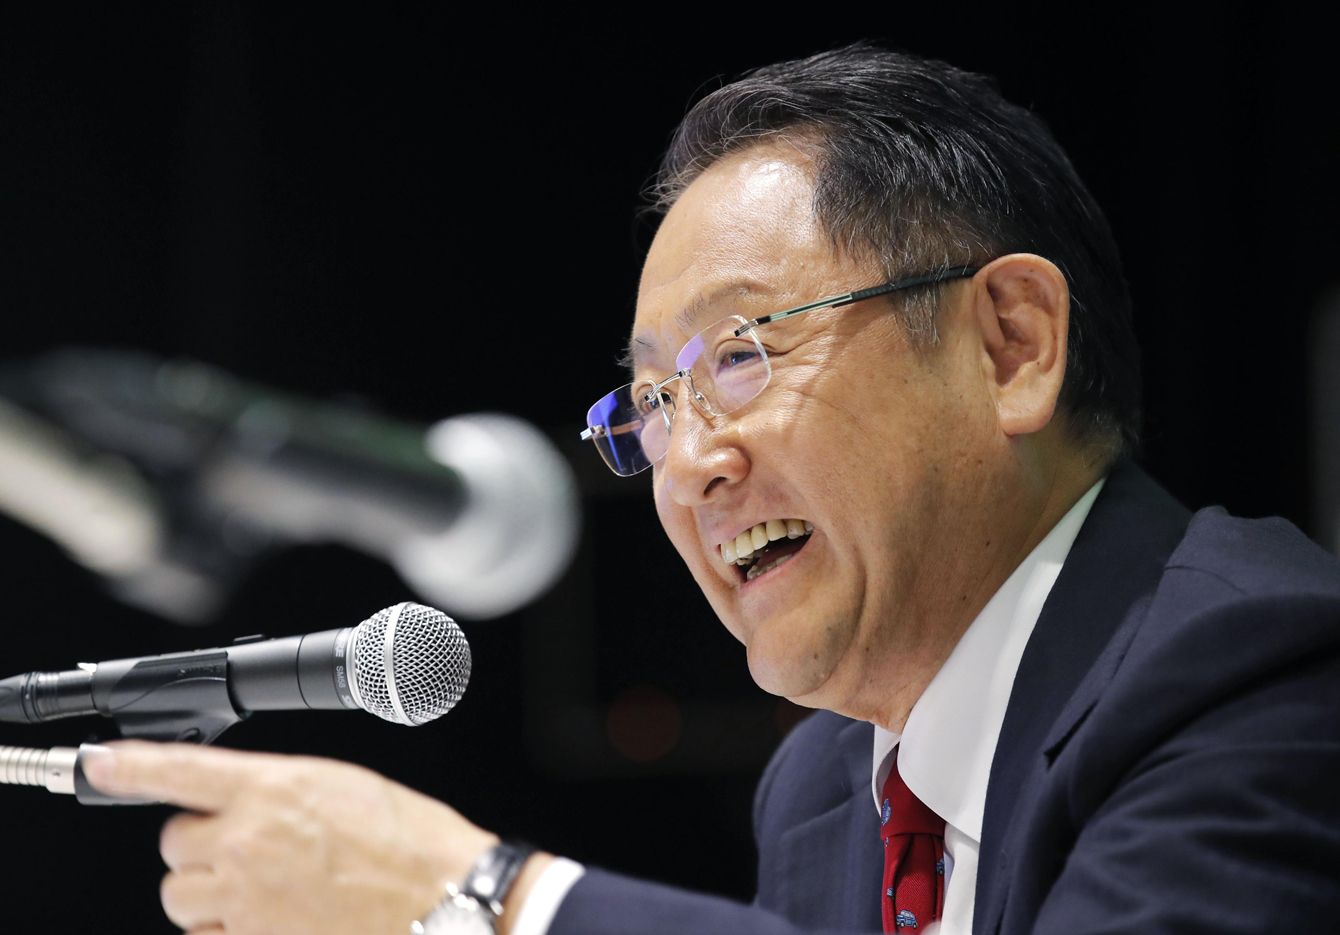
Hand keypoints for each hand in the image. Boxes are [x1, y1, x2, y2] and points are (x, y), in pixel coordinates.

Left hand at [83, 740, 498, 934]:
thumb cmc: (408, 839)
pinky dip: (224, 928)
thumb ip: (278, 791)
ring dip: (205, 889)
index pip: (178, 770)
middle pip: (173, 843)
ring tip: (254, 886)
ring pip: (178, 895)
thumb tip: (246, 803)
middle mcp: (248, 841)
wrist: (440, 895)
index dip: (126, 766)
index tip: (95, 763)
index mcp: (272, 787)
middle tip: (245, 845)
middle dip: (200, 844)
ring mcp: (246, 897)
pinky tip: (264, 916)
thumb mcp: (340, 786)